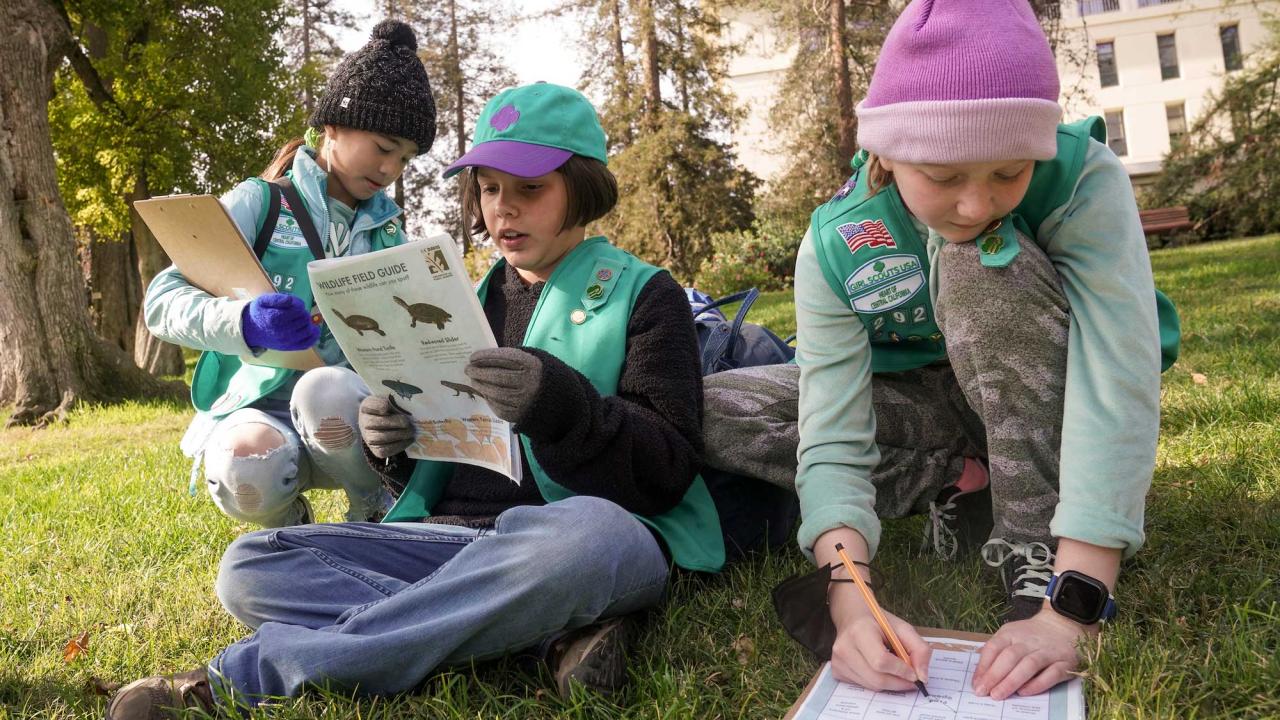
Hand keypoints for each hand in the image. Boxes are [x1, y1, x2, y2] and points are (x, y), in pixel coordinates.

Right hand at [241, 293, 318, 350]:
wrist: (251, 330)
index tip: (294, 305)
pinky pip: (307, 343)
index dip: (299, 305)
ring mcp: (286, 341)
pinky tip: (311, 329)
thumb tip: (294, 301)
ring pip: (308, 331)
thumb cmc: (260, 312)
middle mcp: (281, 331)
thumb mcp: (264, 300)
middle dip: (303, 314)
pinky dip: (313, 336)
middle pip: (305, 319)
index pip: (299, 310)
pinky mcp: (289, 348)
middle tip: (296, 313)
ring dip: (308, 324)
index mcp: (275, 318)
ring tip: (300, 320)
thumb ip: (279, 298)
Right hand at [358, 395, 414, 457]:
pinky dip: (399, 445)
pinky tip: (409, 439)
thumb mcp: (391, 401)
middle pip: (374, 423)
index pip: (370, 405)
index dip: (377, 406)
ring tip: (411, 431)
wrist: (385, 425)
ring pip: (379, 438)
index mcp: (367, 406)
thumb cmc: (390, 410)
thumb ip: (396, 402)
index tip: (386, 407)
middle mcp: (364, 422)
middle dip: (393, 423)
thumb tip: (407, 408)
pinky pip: (385, 450)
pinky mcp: (375, 450)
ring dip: (398, 435)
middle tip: (407, 422)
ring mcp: (368, 437)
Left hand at [463, 347, 542, 423]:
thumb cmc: (535, 376)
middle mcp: (528, 383)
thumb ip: (509, 359)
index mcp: (532, 365)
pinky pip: (498, 406)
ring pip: (495, 393)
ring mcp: (524, 400)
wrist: (552, 400)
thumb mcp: (529, 362)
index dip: (486, 357)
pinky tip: (485, 393)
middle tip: (468, 369)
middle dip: (479, 372)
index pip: (504, 358)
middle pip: (497, 376)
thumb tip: (481, 360)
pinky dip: (489, 399)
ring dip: (480, 386)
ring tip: (473, 380)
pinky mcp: (518, 414)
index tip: (472, 357)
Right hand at [828, 588, 931, 691]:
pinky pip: (863, 686)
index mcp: (860, 631)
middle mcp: (844, 647)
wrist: (851, 615)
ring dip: (889, 683)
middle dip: (898, 683)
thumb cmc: (878, 622)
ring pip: (871, 686)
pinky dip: (876, 682)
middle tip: (911, 680)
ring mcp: (837, 661)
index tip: (914, 673)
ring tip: (895, 671)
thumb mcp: (903, 628)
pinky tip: (878, 669)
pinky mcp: (836, 670)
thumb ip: (919, 649)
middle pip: (876, 678)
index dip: (901, 670)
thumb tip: (922, 677)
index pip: (881, 661)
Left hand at [972, 607, 1093, 699]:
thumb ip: (995, 651)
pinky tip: (1024, 692)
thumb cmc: (1031, 635)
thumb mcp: (1009, 635)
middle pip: (1009, 657)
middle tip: (984, 692)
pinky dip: (1037, 684)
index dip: (983, 666)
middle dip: (994, 676)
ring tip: (999, 694)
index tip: (976, 683)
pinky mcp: (1065, 662)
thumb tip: (979, 672)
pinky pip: (1052, 674)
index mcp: (1011, 633)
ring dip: (1011, 681)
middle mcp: (1029, 642)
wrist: (1063, 624)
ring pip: (1028, 665)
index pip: (994, 648)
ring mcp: (1048, 652)